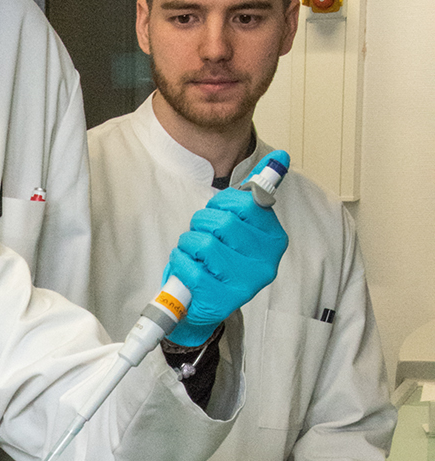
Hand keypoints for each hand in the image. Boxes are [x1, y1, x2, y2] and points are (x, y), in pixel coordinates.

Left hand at [165, 187, 288, 345]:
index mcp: (275, 240)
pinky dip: (180, 262)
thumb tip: (280, 155)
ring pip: (204, 242)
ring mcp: (243, 284)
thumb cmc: (222, 259)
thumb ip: (258, 191)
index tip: (219, 210)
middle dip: (202, 223)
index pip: (246, 202)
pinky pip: (189, 266)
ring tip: (194, 254)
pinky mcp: (218, 299)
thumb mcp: (242, 225)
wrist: (204, 305)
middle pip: (222, 221)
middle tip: (203, 236)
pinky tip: (187, 269)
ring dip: (189, 243)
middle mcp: (265, 263)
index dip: (223, 202)